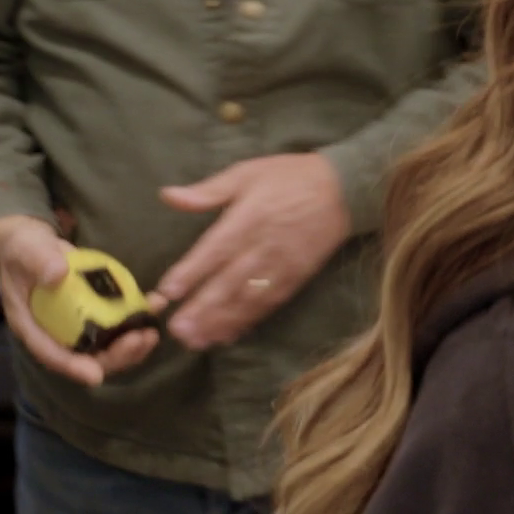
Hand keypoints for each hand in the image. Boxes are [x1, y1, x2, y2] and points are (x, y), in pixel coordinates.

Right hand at [0, 214, 164, 386]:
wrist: (33, 242)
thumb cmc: (23, 249)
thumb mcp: (26, 250)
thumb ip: (38, 261)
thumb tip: (57, 274)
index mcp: (32, 326)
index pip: (50, 354)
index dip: (72, 367)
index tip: (95, 376)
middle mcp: (57, 331)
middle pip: (86, 356)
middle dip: (115, 355)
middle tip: (140, 340)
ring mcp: (78, 323)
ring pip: (106, 346)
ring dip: (131, 344)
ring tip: (151, 333)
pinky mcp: (96, 310)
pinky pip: (118, 323)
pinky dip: (138, 318)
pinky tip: (157, 305)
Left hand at [152, 153, 350, 349]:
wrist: (345, 190)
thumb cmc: (290, 178)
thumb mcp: (248, 172)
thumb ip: (209, 190)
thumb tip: (168, 196)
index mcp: (249, 216)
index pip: (216, 247)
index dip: (192, 270)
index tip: (168, 291)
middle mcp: (264, 245)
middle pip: (230, 281)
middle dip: (203, 308)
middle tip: (177, 331)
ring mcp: (282, 265)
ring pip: (248, 298)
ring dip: (222, 321)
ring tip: (197, 341)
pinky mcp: (296, 278)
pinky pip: (270, 303)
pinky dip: (248, 320)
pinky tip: (228, 335)